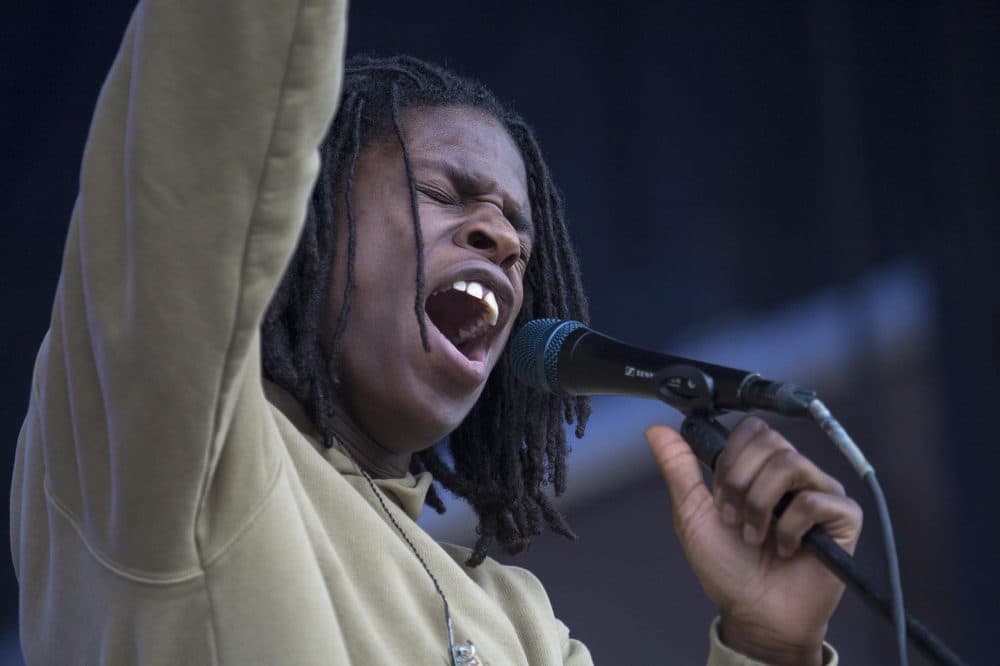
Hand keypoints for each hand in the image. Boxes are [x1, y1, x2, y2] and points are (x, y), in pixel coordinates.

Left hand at [646, 417, 861, 665]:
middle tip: (734, 519)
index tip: (719, 496)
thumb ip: (678, 469)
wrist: (754, 612)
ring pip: (789, 465)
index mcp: (760, 468)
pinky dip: (788, 527)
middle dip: (740, 483)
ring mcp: (820, 492)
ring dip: (759, 505)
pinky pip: (814, 500)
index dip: (730, 459)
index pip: (752, 429)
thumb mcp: (692, 513)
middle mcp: (793, 474)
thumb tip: (656, 429)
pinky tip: (785, 548)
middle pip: (770, 442)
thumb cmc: (728, 567)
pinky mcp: (843, 517)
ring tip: (754, 536)